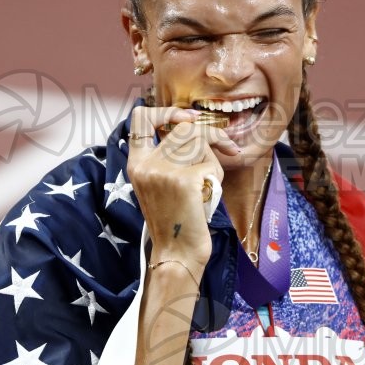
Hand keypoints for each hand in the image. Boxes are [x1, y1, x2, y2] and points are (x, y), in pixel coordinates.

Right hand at [126, 106, 239, 268]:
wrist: (178, 253)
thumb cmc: (176, 218)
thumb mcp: (162, 182)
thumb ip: (169, 154)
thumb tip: (193, 123)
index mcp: (136, 163)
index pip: (141, 117)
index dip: (167, 111)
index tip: (188, 120)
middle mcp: (145, 164)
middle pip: (185, 128)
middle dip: (212, 136)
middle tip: (228, 147)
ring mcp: (162, 171)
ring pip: (200, 142)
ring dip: (213, 161)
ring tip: (207, 184)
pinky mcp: (183, 181)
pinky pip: (211, 165)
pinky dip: (215, 179)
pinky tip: (206, 197)